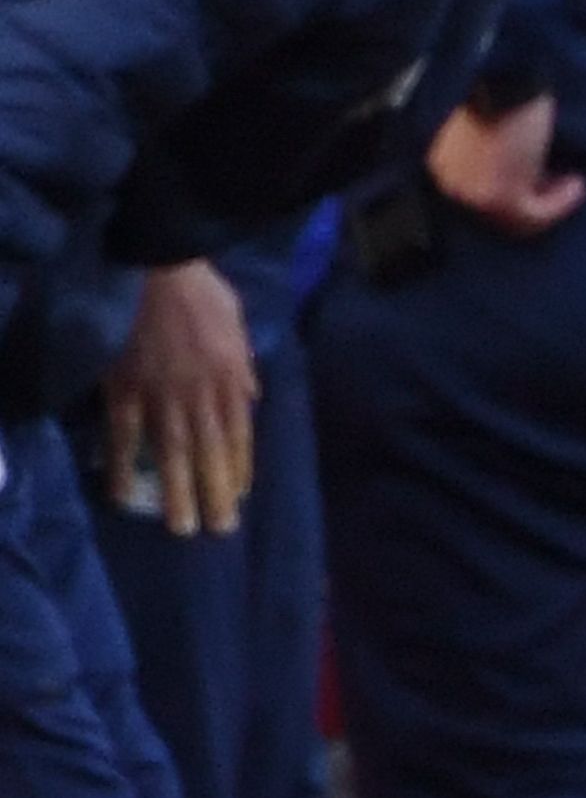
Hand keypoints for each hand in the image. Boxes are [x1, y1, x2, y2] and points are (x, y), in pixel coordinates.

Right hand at [101, 262, 253, 537]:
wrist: (159, 268)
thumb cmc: (201, 292)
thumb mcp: (239, 324)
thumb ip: (245, 362)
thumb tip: (252, 393)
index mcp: (231, 377)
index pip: (240, 433)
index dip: (239, 467)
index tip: (241, 496)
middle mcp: (201, 393)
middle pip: (211, 451)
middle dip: (216, 492)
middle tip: (219, 529)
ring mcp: (162, 394)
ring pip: (172, 452)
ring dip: (177, 491)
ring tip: (181, 526)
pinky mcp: (125, 389)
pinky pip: (124, 434)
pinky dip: (122, 464)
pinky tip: (121, 493)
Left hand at [426, 94, 581, 233]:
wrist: (506, 78)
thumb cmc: (501, 91)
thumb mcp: (494, 123)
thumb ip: (496, 149)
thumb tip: (524, 165)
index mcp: (445, 164)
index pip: (479, 193)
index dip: (517, 189)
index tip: (543, 181)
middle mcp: (454, 184)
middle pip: (497, 212)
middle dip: (534, 198)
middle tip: (560, 185)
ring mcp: (475, 194)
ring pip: (517, 219)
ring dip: (552, 204)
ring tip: (572, 185)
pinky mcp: (501, 197)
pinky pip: (535, 214)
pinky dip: (560, 203)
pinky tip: (577, 185)